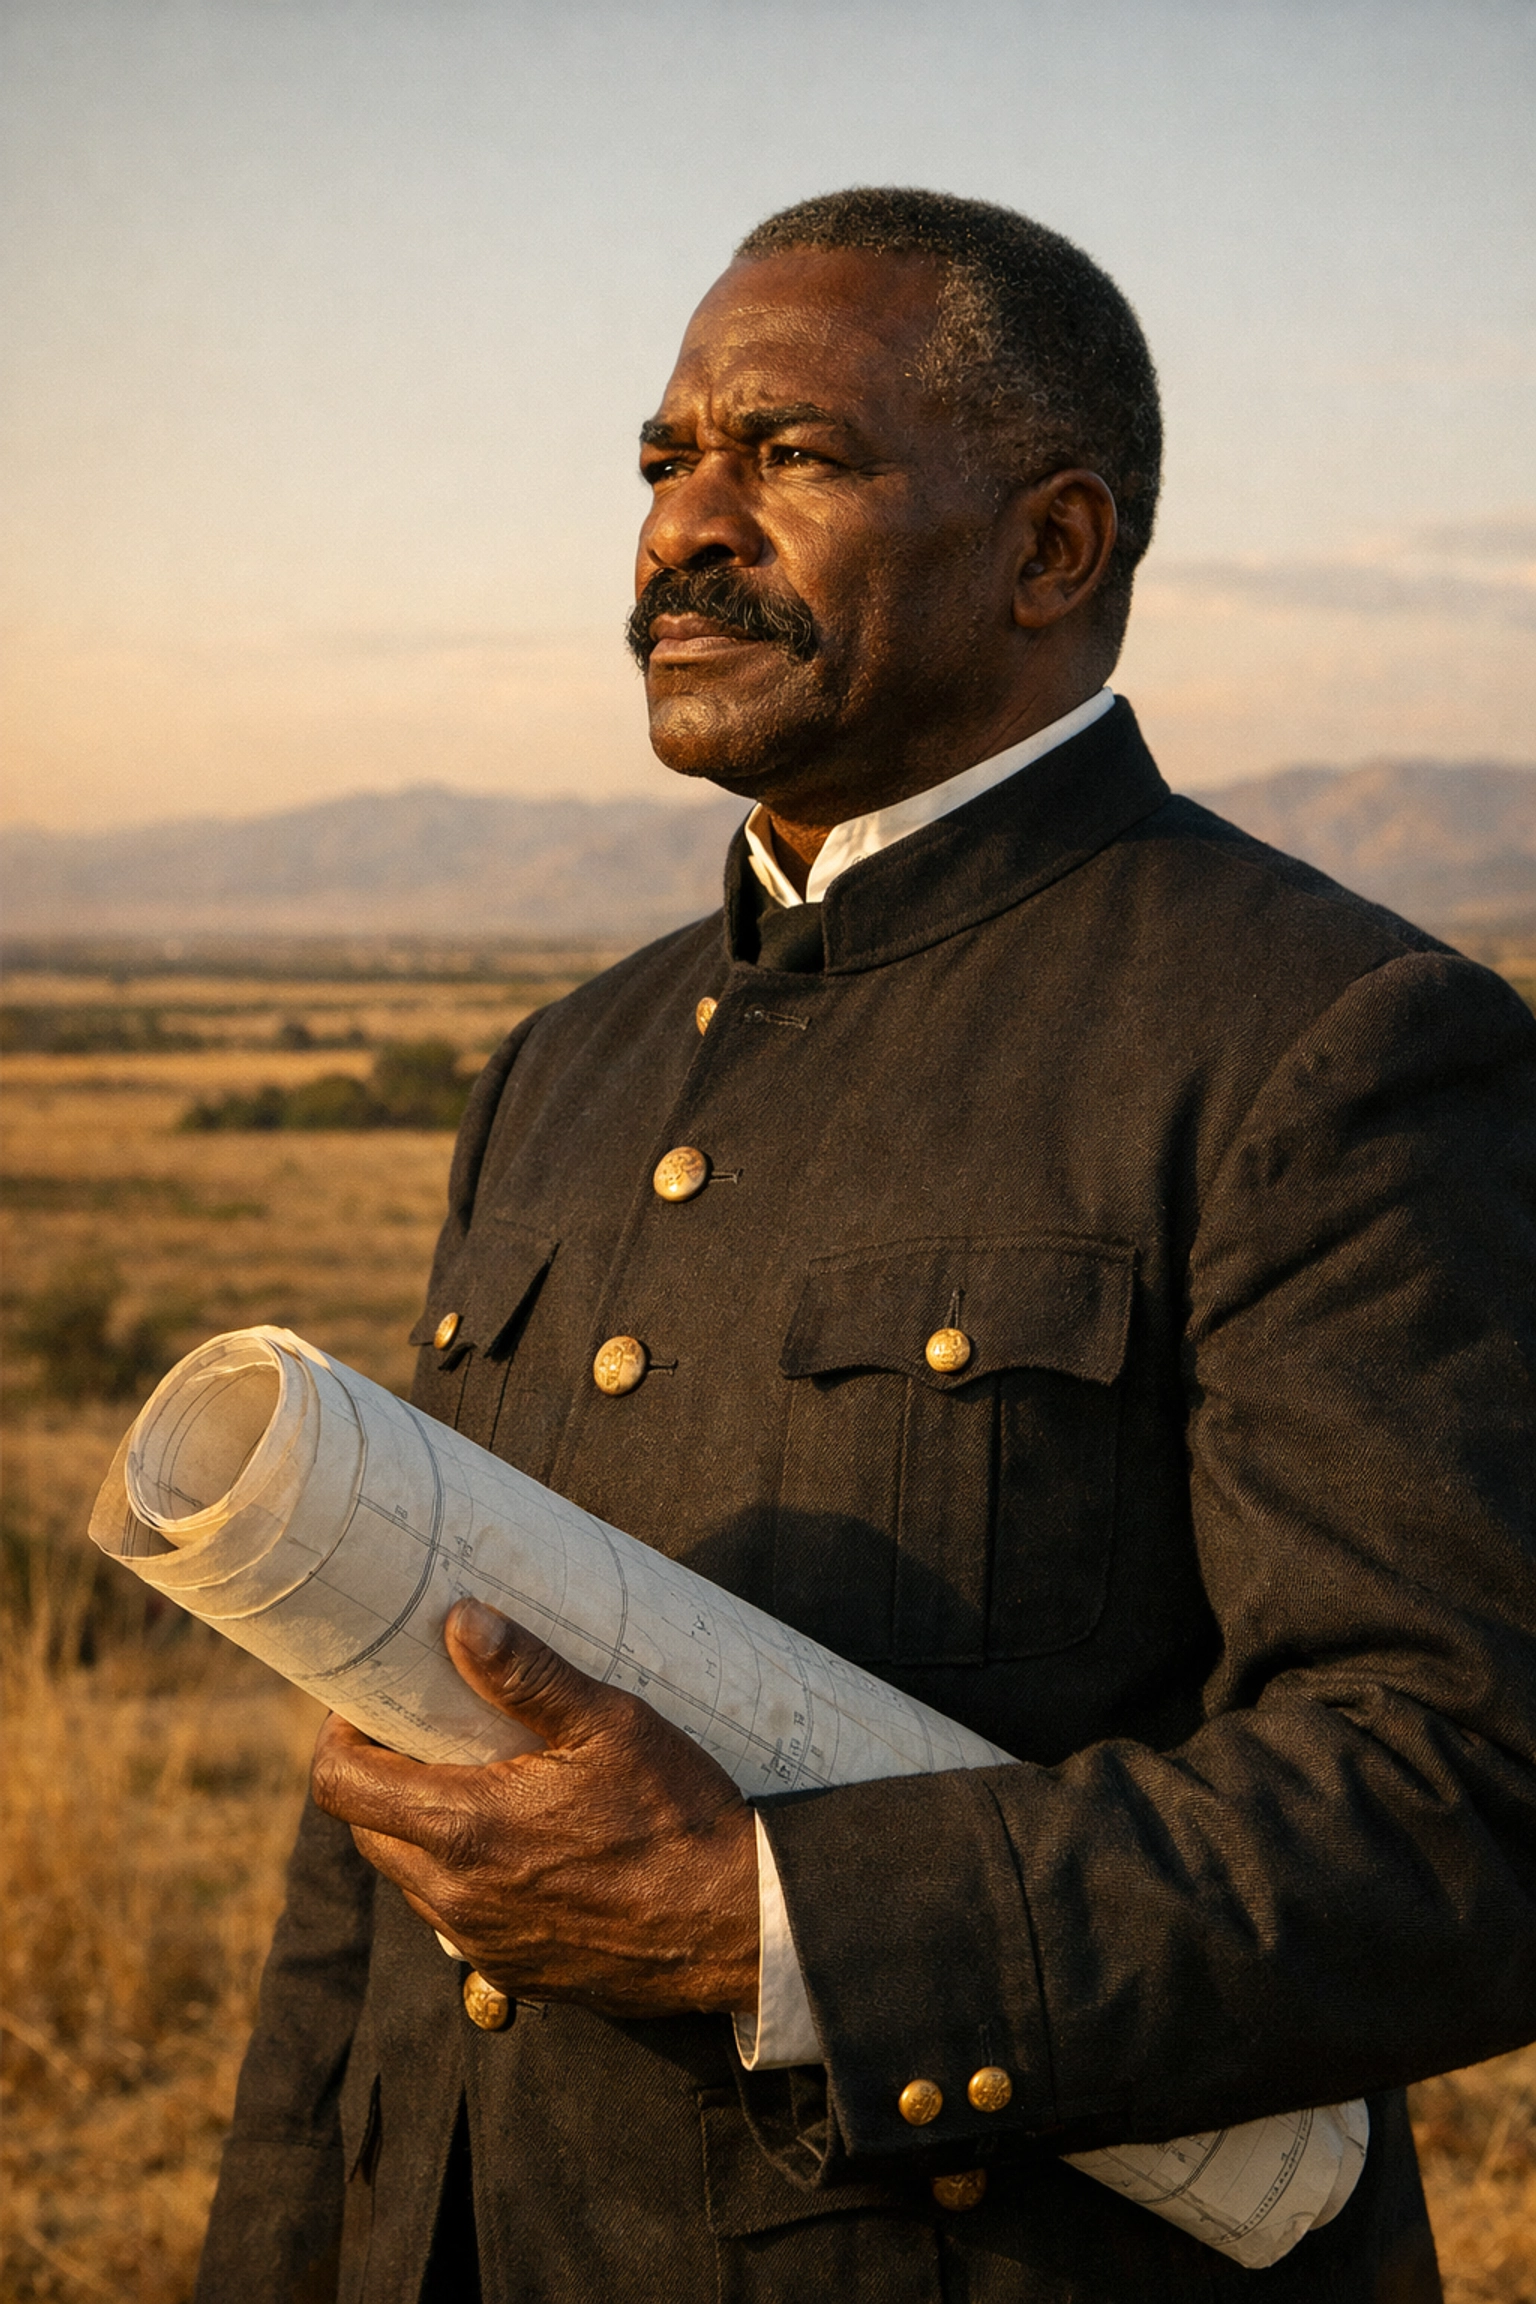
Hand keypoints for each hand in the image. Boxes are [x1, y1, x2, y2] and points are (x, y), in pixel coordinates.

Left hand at [309, 1598, 759, 2016]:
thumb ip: (527, 1674)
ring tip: (476, 1781)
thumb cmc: (677, 1816)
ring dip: (421, 1829)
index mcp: (463, 1829)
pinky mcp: (514, 1972)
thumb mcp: (608, 1724)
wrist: (739, 1924)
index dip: (339, 1737)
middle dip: (380, 1778)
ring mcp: (481, 1943)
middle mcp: (454, 1896)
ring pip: (410, 1877)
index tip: (370, 1704)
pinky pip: (456, 1918)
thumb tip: (459, 1620)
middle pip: (366, 1830)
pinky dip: (464, 1876)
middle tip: (425, 1732)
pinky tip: (519, 1844)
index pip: (341, 1786)